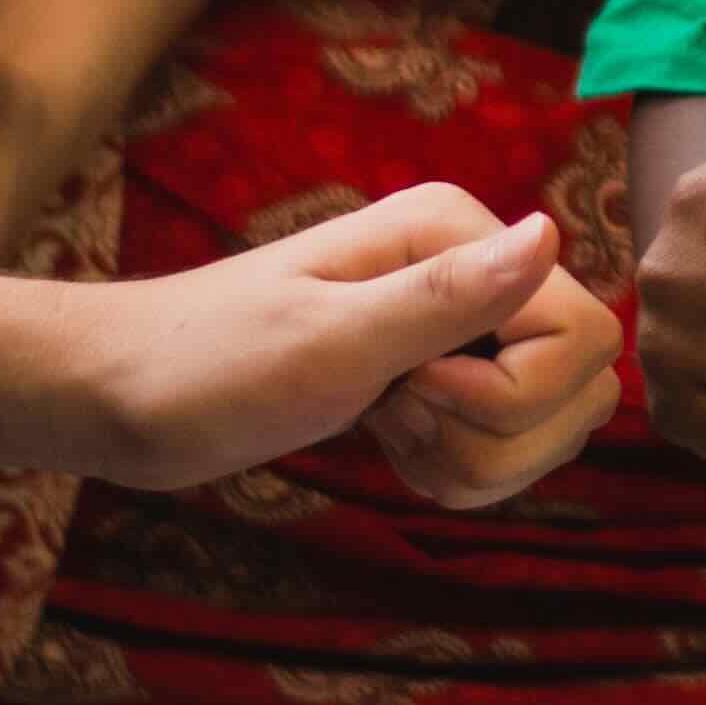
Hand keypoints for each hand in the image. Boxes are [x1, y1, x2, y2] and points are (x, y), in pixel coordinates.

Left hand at [43, 184, 580, 486]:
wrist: (120, 396)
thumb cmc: (202, 366)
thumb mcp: (324, 342)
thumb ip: (444, 298)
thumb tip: (549, 235)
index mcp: (454, 235)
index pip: (584, 334)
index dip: (515, 393)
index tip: (416, 391)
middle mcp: (470, 270)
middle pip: (583, 383)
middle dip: (503, 435)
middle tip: (399, 418)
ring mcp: (456, 326)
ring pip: (551, 422)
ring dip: (481, 459)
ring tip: (390, 437)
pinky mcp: (436, 375)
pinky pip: (505, 443)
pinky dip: (458, 469)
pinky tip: (390, 451)